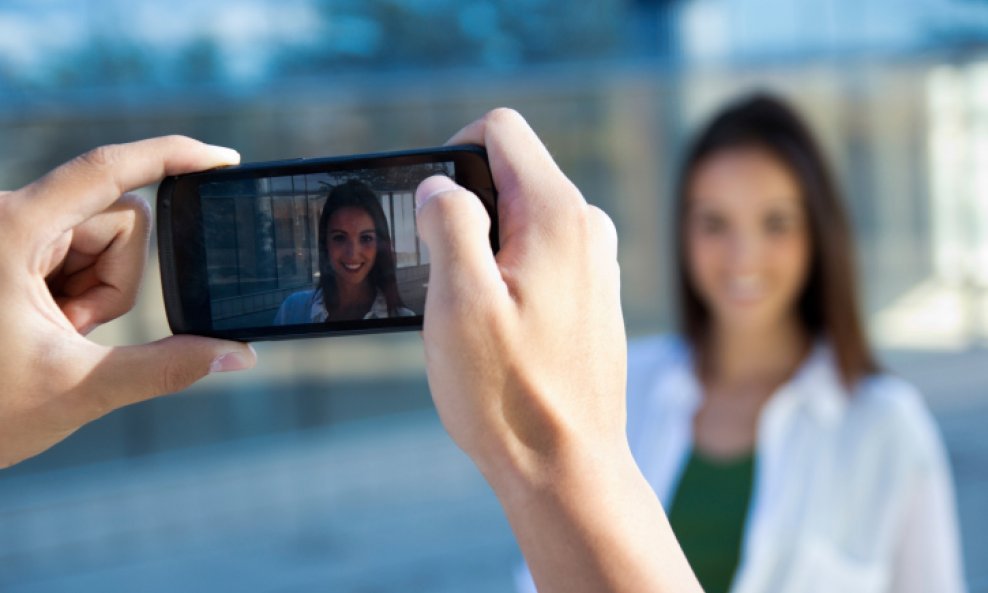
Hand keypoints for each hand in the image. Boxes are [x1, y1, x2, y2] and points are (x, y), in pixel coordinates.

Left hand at [0, 136, 256, 467]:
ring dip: (98, 293)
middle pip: (118, 219)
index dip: (172, 156)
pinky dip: (81, 294)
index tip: (223, 159)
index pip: (108, 169)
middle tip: (71, 332)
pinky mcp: (14, 248)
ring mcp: (12, 232)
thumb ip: (168, 368)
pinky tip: (46, 327)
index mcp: (12, 229)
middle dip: (115, 282)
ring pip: (105, 239)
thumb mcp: (79, 389)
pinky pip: (80, 254)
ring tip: (53, 334)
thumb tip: (239, 356)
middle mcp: (10, 215)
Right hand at [415, 109, 699, 592]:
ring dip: (485, 247)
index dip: (452, 149)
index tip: (429, 205)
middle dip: (465, 207)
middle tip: (439, 272)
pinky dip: (510, 274)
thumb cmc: (511, 394)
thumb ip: (448, 223)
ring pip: (524, 219)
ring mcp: (597, 264)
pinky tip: (496, 328)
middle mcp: (588, 228)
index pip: (501, 130)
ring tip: (465, 310)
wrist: (568, 468)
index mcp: (557, 214)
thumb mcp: (459, 300)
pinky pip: (543, 257)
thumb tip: (441, 187)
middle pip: (511, 174)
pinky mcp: (594, 297)